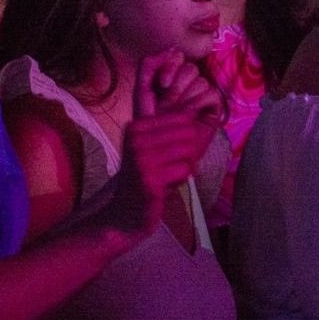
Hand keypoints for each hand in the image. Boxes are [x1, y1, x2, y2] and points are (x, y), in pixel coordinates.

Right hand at [108, 51, 223, 243]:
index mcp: (136, 126)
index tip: (173, 152)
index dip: (188, 137)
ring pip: (189, 152)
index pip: (182, 118)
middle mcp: (136, 140)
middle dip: (190, 152)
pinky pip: (185, 171)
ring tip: (171, 175)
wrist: (123, 211)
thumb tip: (195, 108)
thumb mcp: (149, 146)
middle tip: (176, 166)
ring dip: (187, 166)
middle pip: (188, 134)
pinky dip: (182, 180)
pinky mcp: (151, 180)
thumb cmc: (143, 175)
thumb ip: (168, 128)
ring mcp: (142, 160)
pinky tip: (167, 186)